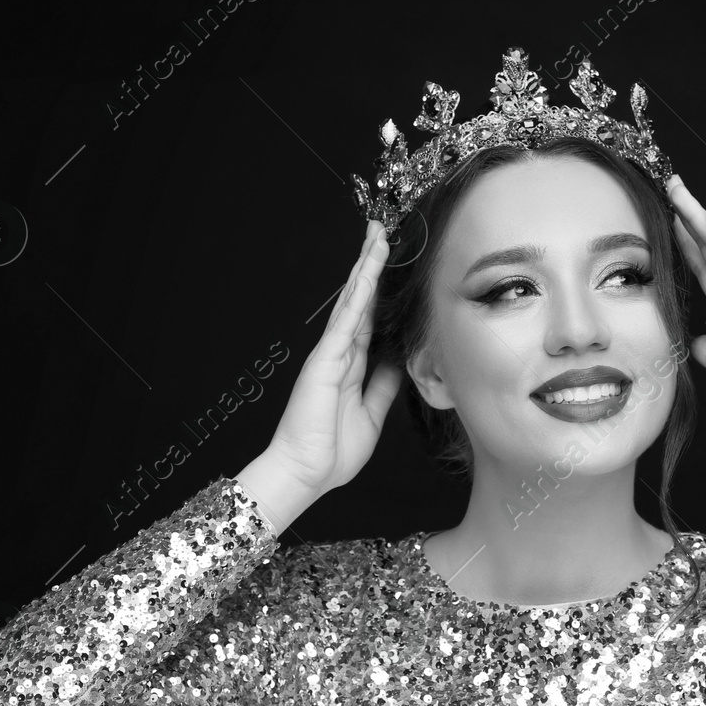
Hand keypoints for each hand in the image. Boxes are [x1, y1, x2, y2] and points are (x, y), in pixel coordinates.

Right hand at [261, 221, 403, 500]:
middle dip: (371, 267)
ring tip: (377, 237)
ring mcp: (330, 354)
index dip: (381, 292)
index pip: (371, 320)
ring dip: (365, 269)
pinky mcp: (324, 360)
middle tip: (382, 232)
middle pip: (360, 301)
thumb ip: (384, 385)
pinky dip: (357, 296)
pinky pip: (345, 321)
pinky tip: (367, 273)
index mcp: (351, 366)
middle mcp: (339, 353)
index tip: (394, 266)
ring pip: (352, 302)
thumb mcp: (371, 413)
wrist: (305, 474)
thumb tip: (401, 360)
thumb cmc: (332, 451)